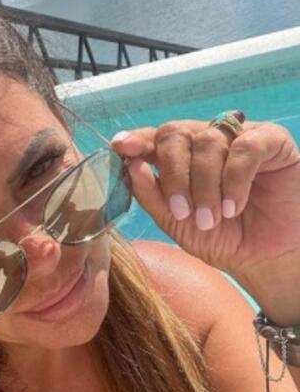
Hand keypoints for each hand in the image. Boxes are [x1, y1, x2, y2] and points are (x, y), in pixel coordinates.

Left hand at [110, 119, 299, 322]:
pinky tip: (234, 207)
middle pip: (176, 133)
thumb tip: (130, 165)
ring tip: (211, 219)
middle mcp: (206, 142)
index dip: (137, 139)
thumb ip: (151, 195)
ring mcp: (238, 137)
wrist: (264, 257)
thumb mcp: (176, 222)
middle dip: (173, 173)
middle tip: (181, 212)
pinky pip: (245, 148)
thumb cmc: (220, 237)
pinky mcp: (271, 141)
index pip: (154, 138)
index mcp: (180, 158)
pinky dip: (234, 180)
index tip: (120, 146)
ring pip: (208, 142)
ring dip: (204, 186)